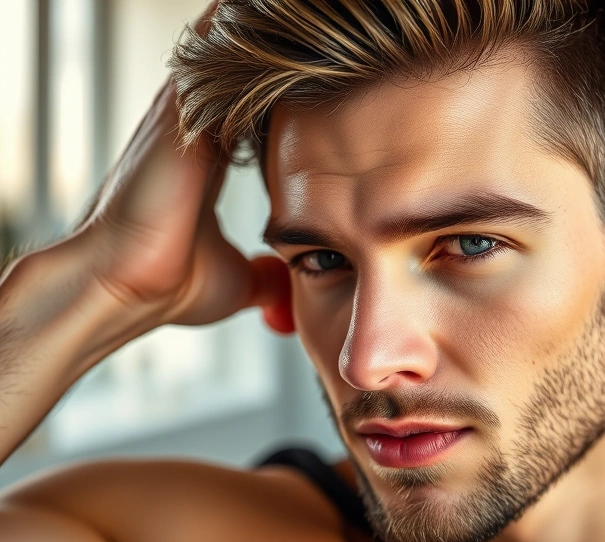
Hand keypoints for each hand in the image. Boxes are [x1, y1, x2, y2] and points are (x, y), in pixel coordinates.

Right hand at [72, 1, 291, 333]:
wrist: (122, 290)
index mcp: (207, 164)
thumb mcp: (236, 277)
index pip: (250, 112)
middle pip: (237, 74)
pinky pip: (210, 61)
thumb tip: (285, 284)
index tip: (322, 80)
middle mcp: (193, 133)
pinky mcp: (176, 118)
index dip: (280, 93)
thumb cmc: (168, 287)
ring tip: (299, 7)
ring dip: (257, 34)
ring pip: (224, 58)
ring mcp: (182, 121)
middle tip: (320, 26)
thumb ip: (264, 273)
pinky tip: (263, 8)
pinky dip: (233, 34)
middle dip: (273, 51)